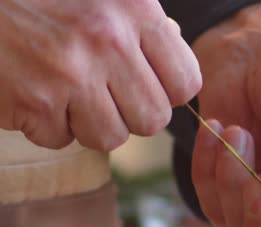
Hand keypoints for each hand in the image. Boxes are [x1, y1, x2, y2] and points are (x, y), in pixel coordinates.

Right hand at [0, 0, 200, 149]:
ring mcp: (71, 72)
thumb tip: (178, 75)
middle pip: (154, 119)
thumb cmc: (48, 0)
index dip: (168, 94)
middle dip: (132, 115)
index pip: (187, 84)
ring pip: (112, 137)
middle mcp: (109, 40)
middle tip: (106, 94)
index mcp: (136, 10)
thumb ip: (145, 30)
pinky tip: (37, 92)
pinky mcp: (34, 100)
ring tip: (70, 93)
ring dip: (91, 124)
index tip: (147, 86)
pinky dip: (49, 125)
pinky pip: (61, 139)